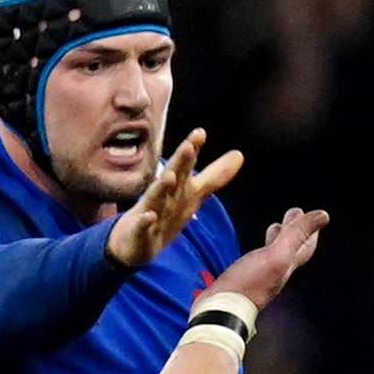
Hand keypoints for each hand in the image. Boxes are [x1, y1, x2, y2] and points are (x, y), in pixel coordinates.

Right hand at [104, 128, 241, 269]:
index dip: (193, 149)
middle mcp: (164, 195)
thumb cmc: (164, 211)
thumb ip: (215, 175)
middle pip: (173, 175)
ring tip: (169, 176)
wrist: (134, 242)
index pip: (187, 166)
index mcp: (178, 187)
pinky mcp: (140, 232)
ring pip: (157, 198)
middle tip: (189, 146)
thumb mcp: (193, 193)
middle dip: (180, 161)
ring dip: (162, 187)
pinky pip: (143, 226)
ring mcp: (150, 212)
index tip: (200, 132)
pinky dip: (145, 221)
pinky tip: (149, 215)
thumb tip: (239, 154)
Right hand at [217, 204, 328, 309]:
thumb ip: (297, 234)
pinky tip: (252, 250)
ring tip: (274, 228)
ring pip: (274, 254)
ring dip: (277, 239)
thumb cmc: (248, 284)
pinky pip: (257, 259)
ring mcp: (259, 276)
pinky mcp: (242, 279)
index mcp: (286, 265)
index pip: (305, 246)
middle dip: (293, 231)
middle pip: (290, 248)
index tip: (314, 214)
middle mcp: (276, 272)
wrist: (220, 308)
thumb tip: (323, 215)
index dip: (310, 230)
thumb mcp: (277, 254)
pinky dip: (259, 249)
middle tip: (293, 214)